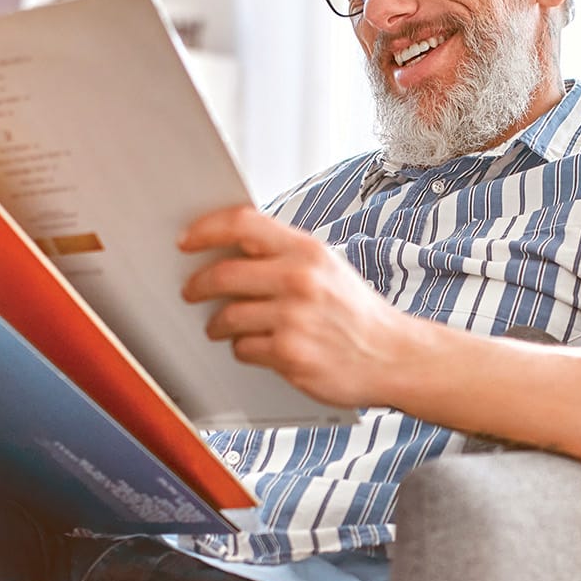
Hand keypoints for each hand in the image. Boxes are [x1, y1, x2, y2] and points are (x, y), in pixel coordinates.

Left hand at [179, 206, 426, 410]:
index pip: (242, 224)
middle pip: (224, 274)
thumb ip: (284, 255)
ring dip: (217, 323)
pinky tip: (258, 347)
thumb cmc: (357, 314)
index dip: (206, 229)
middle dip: (197, 285)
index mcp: (308, 251)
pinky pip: (244, 349)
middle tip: (191, 290)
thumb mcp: (328, 268)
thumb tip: (230, 248)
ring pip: (228, 316)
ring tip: (221, 326)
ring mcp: (294, 319)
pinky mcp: (290, 355)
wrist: (393, 356)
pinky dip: (243, 349)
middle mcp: (300, 280)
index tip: (186, 240)